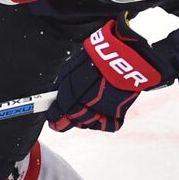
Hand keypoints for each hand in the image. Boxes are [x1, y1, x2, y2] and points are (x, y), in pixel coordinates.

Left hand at [47, 19, 174, 132]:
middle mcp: (86, 101)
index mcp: (72, 89)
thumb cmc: (98, 57)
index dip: (53, 116)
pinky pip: (107, 125)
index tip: (51, 119)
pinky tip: (101, 113)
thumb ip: (64, 84)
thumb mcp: (73, 66)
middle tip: (61, 123)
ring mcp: (102, 107)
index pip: (57, 110)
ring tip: (84, 112)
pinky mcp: (118, 111)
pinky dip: (104, 122)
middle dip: (65, 123)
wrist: (126, 54)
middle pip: (72, 120)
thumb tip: (56, 97)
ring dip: (84, 121)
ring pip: (88, 124)